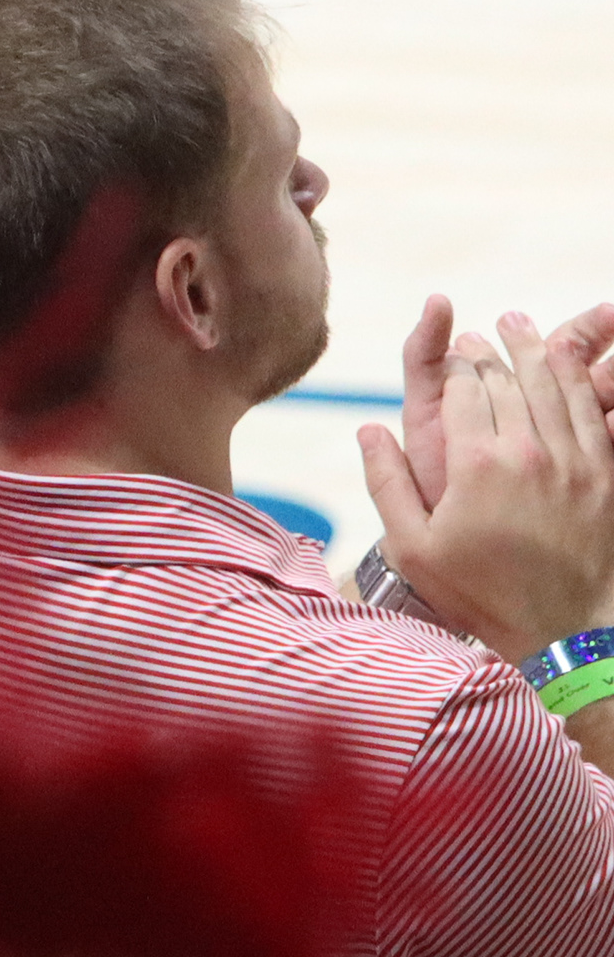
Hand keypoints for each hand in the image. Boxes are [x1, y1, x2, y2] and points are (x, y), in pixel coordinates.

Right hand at [357, 311, 613, 660]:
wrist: (566, 631)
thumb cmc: (481, 595)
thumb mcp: (413, 549)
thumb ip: (386, 484)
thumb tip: (367, 430)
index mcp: (476, 465)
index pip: (464, 391)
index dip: (456, 364)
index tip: (451, 352)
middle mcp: (528, 453)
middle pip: (508, 380)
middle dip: (490, 352)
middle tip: (480, 335)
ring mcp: (574, 461)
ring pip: (553, 385)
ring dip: (534, 350)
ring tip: (519, 325)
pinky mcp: (604, 474)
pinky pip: (591, 409)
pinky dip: (575, 379)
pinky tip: (565, 363)